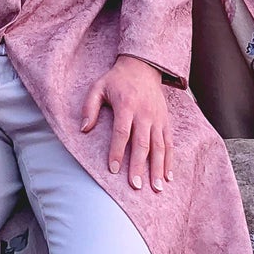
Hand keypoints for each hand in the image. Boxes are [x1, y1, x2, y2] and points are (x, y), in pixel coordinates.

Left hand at [79, 55, 172, 191]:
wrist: (143, 65)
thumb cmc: (116, 79)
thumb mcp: (98, 86)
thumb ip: (89, 107)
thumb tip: (84, 129)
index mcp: (126, 105)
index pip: (122, 132)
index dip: (117, 151)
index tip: (113, 170)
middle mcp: (144, 113)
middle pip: (142, 143)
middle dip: (139, 166)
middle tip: (136, 186)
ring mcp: (157, 118)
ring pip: (159, 146)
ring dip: (158, 168)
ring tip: (156, 188)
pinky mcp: (166, 121)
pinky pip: (169, 143)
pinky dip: (170, 161)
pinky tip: (167, 177)